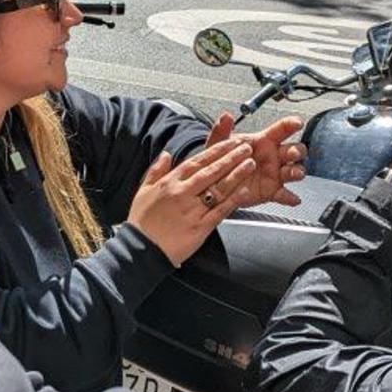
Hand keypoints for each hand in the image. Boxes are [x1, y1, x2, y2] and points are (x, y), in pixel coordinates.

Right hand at [129, 137, 257, 266]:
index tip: (229, 142)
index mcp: (169, 183)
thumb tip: (167, 154)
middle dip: (230, 157)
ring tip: (250, 164)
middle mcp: (182, 193)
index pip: (197, 161)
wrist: (141, 250)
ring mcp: (192, 210)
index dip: (215, 151)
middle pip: (211, 171)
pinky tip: (244, 191)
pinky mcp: (199, 228)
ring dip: (236, 175)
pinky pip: (219, 211)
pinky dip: (233, 201)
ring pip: (218, 189)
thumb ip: (156, 170)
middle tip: (246, 147)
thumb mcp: (143, 191)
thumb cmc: (141, 222)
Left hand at [223, 114, 307, 207]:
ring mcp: (275, 174)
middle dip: (297, 151)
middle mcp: (274, 157)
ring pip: (294, 171)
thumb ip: (222, 130)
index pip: (281, 130)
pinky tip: (293, 199)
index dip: (291, 124)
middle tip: (292, 153)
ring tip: (293, 173)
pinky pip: (284, 195)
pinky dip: (290, 198)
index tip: (297, 123)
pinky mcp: (272, 191)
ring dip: (297, 171)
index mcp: (264, 141)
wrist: (217, 183)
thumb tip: (225, 116)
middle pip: (294, 150)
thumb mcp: (219, 144)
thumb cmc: (224, 159)